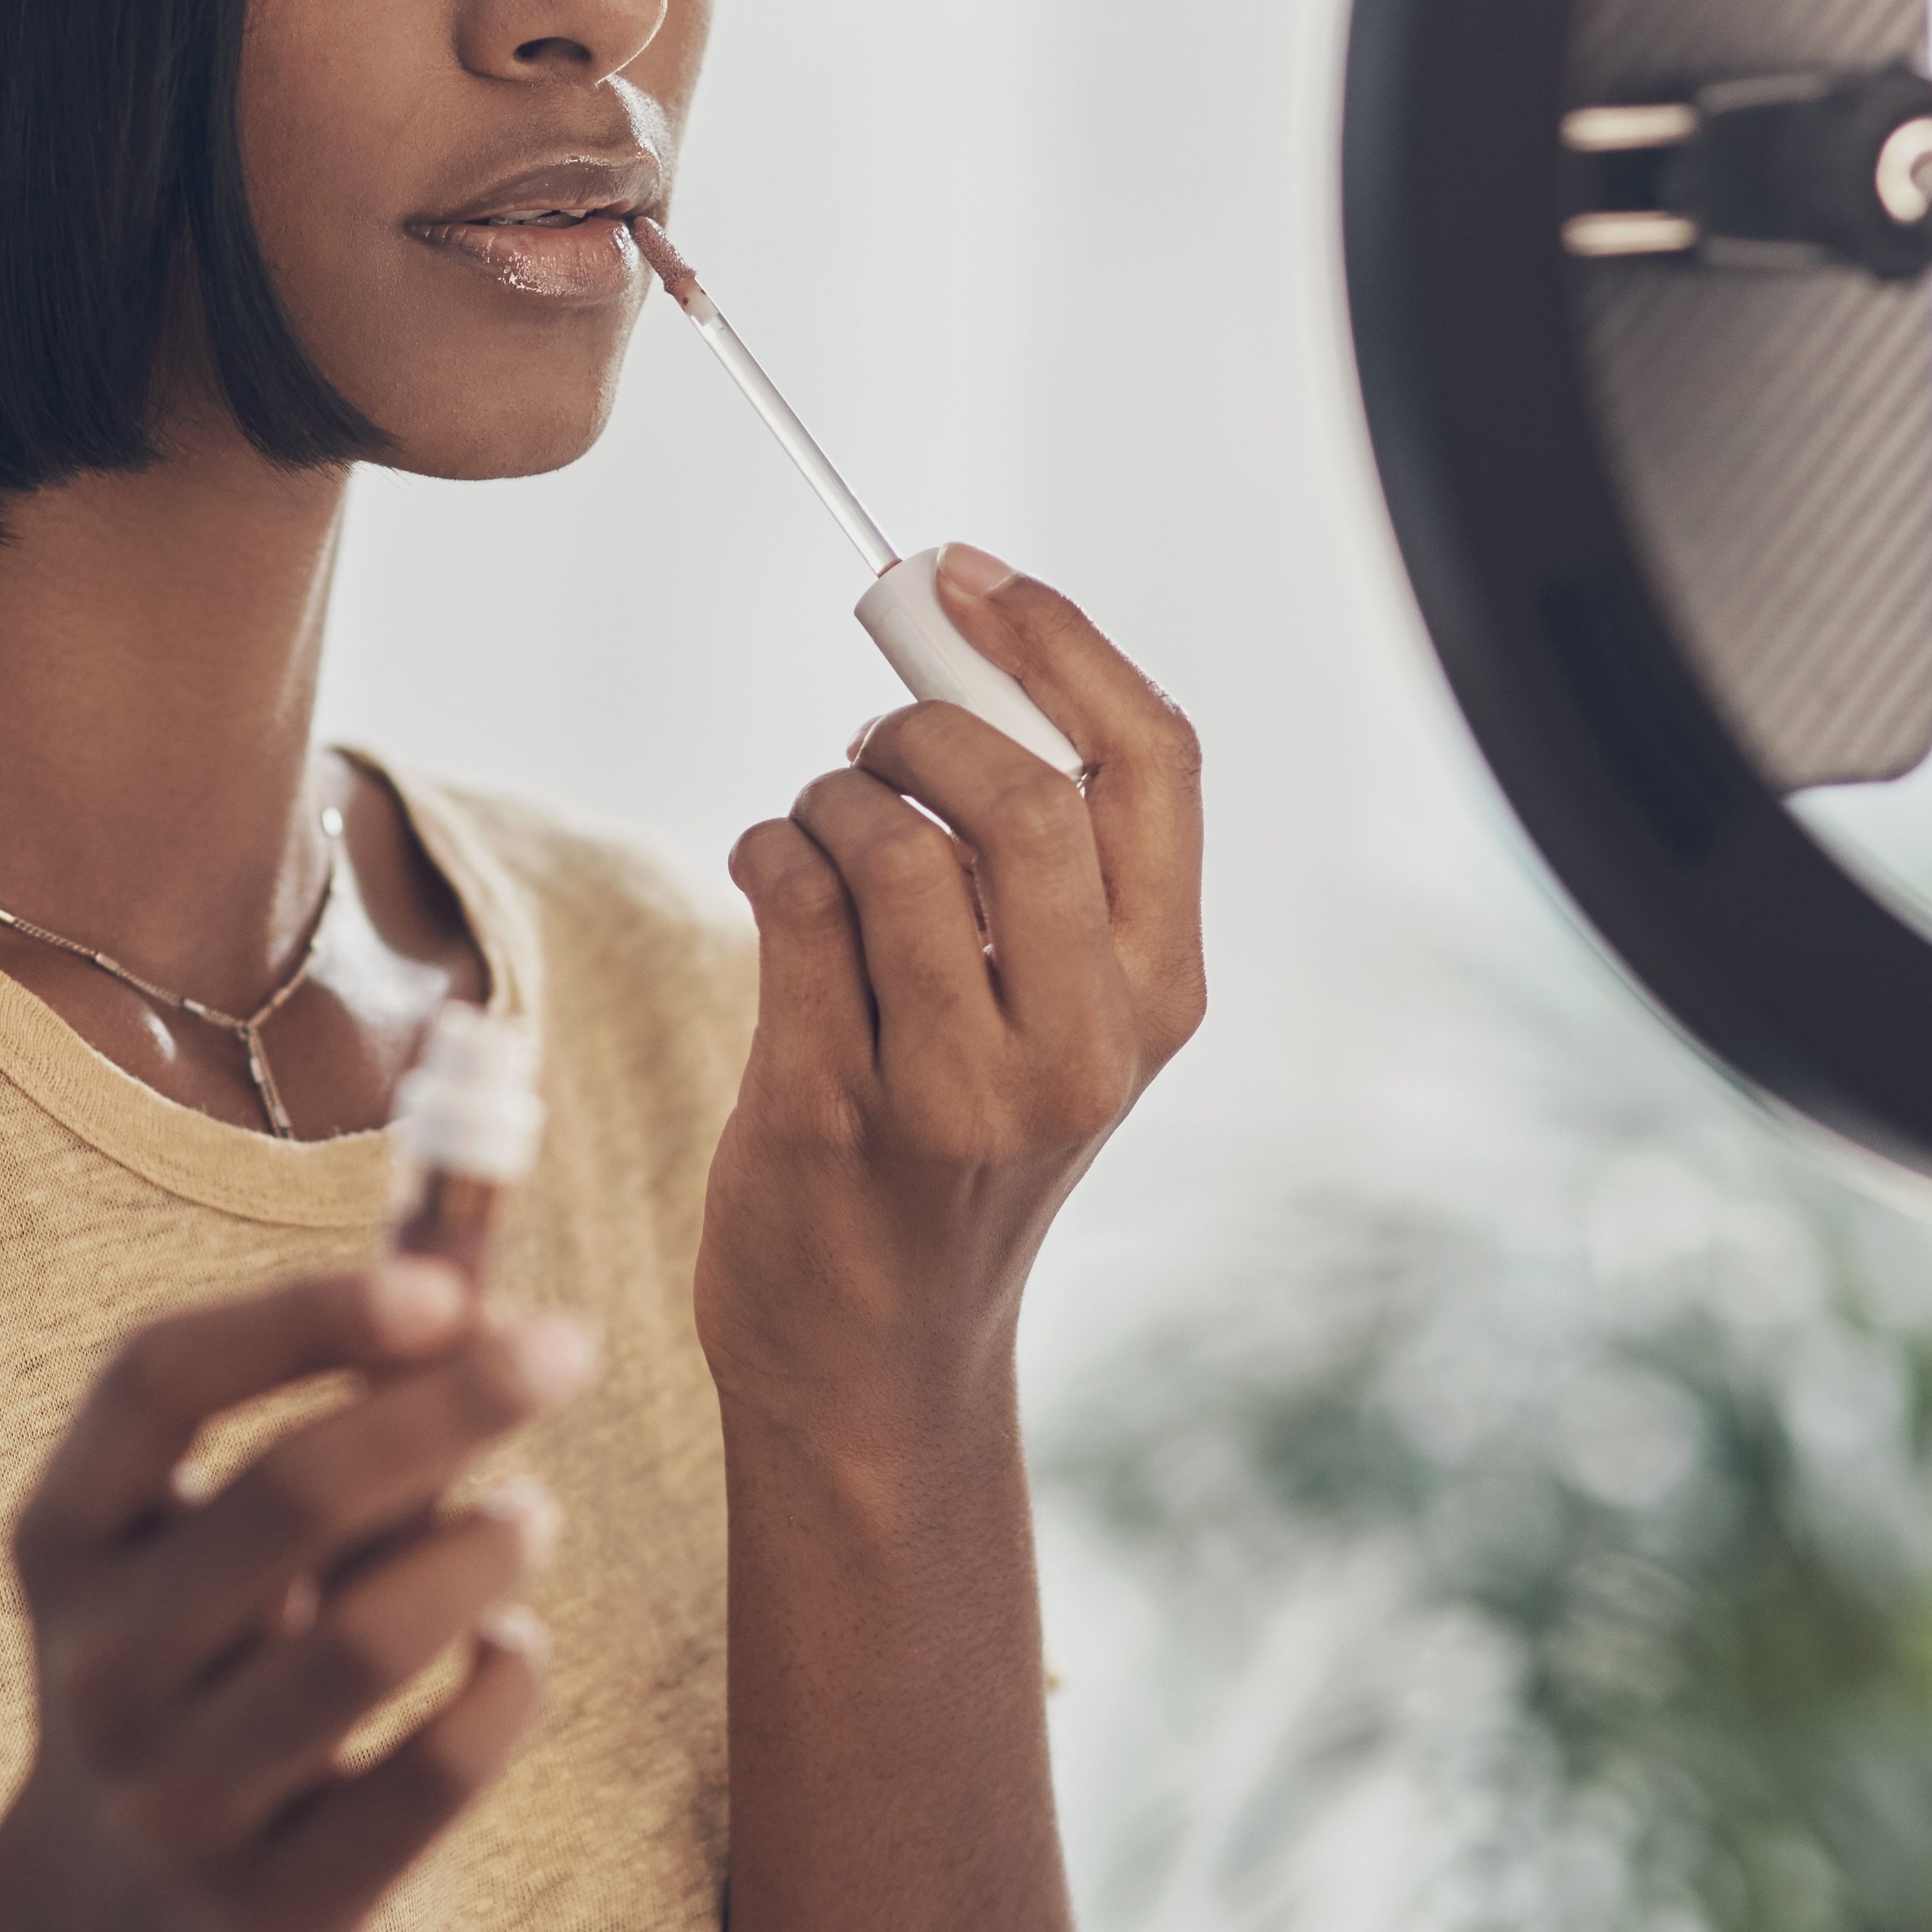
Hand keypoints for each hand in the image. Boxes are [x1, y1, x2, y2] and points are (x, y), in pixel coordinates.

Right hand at [0, 1261, 594, 1931]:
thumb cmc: (205, 1667)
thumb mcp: (207, 1541)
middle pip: (290, 1495)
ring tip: (532, 1514)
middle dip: (451, 1403)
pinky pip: (431, 1775)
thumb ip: (332, 1413)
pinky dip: (503, 1686)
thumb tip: (477, 1271)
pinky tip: (511, 1646)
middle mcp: (96, 1667)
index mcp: (63, 1538)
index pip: (157, 1381)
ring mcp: (172, 1802)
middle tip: (565, 1348)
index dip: (301, 1314)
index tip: (442, 1283)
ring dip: (485, 1548)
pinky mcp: (267, 1915)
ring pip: (369, 1640)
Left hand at [698, 548, 1204, 1443]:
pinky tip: (770, 870)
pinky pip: (796, 900)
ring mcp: (963, 1090)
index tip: (967, 574)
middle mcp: (1084, 1044)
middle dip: (918, 721)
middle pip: (1021, 792)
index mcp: (1163, 997)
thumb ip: (1044, 873)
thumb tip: (963, 656)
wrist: (876, 1357)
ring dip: (826, 796)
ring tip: (814, 829)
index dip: (1060, 641)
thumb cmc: (955, 1150)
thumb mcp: (1055, 1021)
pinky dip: (768, 848)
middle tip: (872, 737)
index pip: (1155, 765)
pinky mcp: (837, 1110)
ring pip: (892, 843)